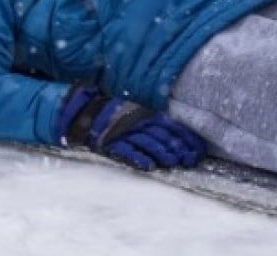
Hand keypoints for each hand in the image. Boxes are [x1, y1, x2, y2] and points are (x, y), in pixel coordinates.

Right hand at [58, 86, 205, 169]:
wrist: (78, 110)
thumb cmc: (109, 113)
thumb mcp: (132, 111)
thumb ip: (148, 118)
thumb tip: (172, 128)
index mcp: (142, 113)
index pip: (168, 124)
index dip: (184, 136)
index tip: (198, 148)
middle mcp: (134, 121)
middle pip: (161, 134)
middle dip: (177, 147)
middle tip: (191, 159)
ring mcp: (122, 132)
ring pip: (145, 143)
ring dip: (161, 153)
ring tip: (174, 163)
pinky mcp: (108, 142)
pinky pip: (124, 150)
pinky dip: (137, 158)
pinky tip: (148, 166)